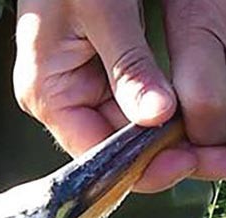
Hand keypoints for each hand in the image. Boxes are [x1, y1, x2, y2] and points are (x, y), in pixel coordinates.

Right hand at [14, 0, 225, 191]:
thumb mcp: (104, 11)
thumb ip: (128, 66)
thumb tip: (156, 116)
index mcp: (47, 93)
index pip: (93, 150)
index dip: (138, 163)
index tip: (184, 159)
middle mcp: (60, 97)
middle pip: (112, 145)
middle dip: (160, 153)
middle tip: (209, 157)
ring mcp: (77, 85)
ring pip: (126, 128)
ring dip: (165, 135)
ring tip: (204, 145)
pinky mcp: (97, 70)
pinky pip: (131, 103)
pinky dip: (160, 109)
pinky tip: (185, 118)